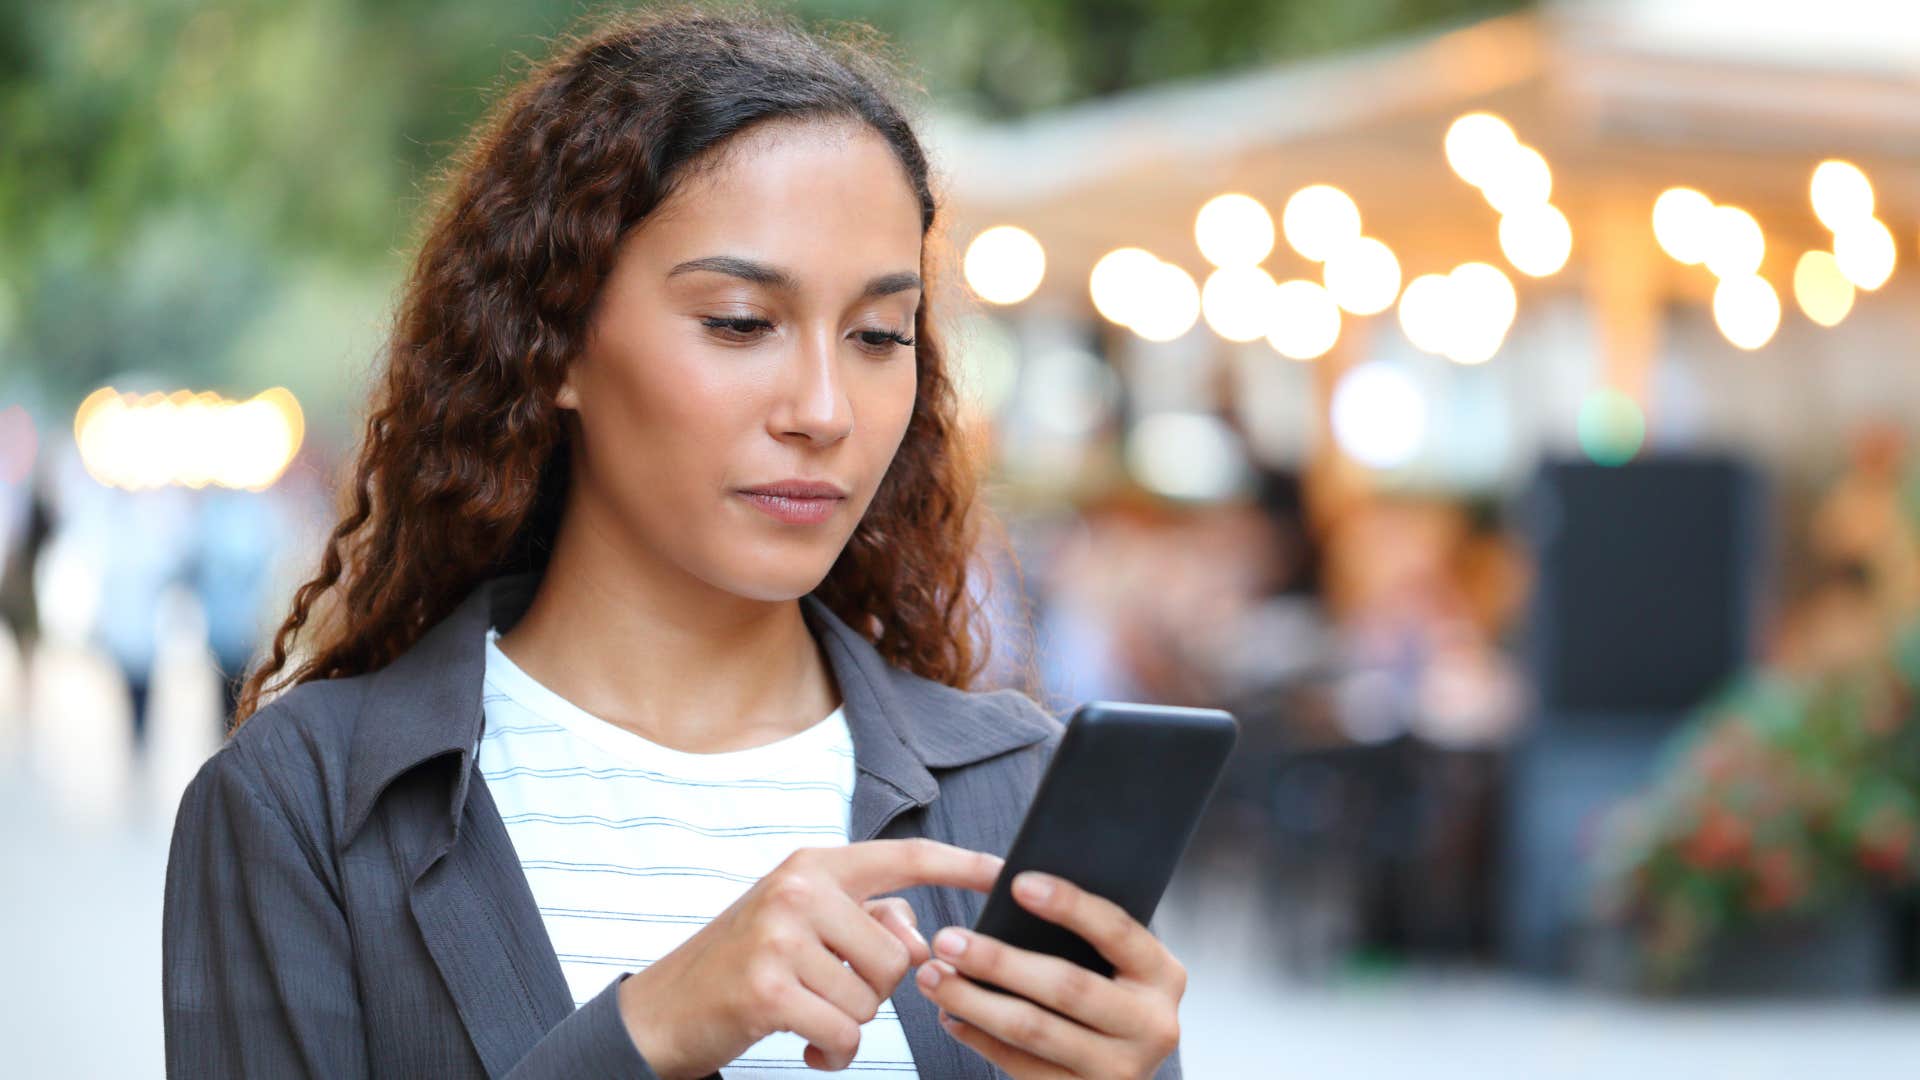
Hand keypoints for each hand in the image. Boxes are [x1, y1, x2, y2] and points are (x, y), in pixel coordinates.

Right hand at [616, 838, 1003, 1078]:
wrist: (663, 1010)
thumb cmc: (745, 964)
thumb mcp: (802, 923)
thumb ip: (864, 917)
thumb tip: (917, 936)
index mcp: (813, 866)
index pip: (903, 857)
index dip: (961, 865)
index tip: (1005, 872)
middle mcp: (798, 889)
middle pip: (897, 955)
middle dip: (875, 991)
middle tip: (829, 992)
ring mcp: (779, 936)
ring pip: (872, 999)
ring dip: (850, 1025)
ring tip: (810, 1017)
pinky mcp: (768, 988)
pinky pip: (845, 1033)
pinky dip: (835, 1054)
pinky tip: (808, 1048)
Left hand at [914, 871, 1184, 1078]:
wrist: (1123, 1069)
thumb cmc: (1112, 1000)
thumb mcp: (1117, 965)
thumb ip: (1084, 937)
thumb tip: (1014, 892)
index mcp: (1162, 976)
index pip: (1115, 930)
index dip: (1069, 905)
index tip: (1018, 885)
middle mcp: (1152, 1026)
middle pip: (1067, 987)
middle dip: (999, 961)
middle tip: (948, 940)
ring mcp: (1120, 1070)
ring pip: (1035, 1030)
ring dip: (974, 1001)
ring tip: (934, 977)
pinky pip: (1021, 1066)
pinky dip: (980, 1039)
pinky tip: (952, 1016)